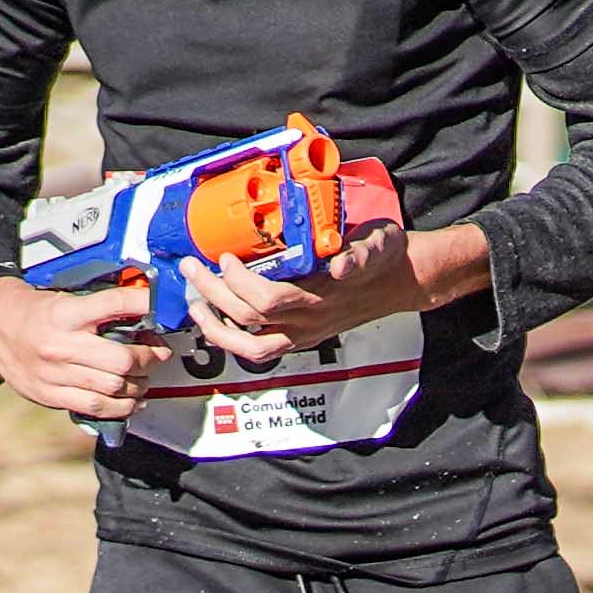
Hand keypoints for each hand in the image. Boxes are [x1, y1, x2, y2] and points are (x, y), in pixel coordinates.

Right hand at [0, 273, 158, 422]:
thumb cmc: (34, 309)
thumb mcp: (65, 297)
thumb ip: (101, 307)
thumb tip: (145, 311)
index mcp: (66, 313)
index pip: (117, 304)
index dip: (148, 304)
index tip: (165, 307)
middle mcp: (60, 345)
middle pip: (122, 359)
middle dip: (149, 358)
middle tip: (156, 354)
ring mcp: (53, 373)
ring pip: (113, 387)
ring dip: (138, 385)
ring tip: (144, 379)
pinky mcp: (48, 394)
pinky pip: (94, 407)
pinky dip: (120, 407)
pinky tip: (130, 400)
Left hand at [180, 195, 476, 364]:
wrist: (400, 281)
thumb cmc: (383, 256)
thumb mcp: (378, 243)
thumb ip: (361, 254)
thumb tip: (343, 265)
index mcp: (323, 298)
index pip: (269, 301)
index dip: (240, 283)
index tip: (226, 257)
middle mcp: (310, 323)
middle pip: (249, 320)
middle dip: (213, 294)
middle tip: (191, 268)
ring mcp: (303, 334)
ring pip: (249, 346)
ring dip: (215, 327)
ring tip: (194, 303)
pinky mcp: (299, 337)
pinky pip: (257, 349)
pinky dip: (229, 338)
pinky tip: (213, 318)